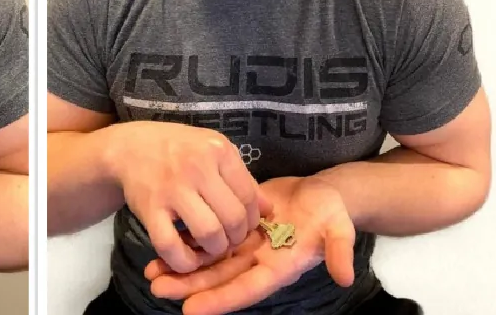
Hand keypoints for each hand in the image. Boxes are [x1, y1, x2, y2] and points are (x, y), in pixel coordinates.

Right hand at [107, 122, 271, 273]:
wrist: (130, 147)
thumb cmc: (179, 149)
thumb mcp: (212, 151)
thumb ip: (241, 178)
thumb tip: (269, 211)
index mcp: (217, 150)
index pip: (249, 196)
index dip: (251, 220)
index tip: (242, 227)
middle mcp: (196, 167)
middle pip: (233, 218)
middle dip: (236, 238)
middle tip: (227, 240)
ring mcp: (172, 188)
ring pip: (208, 233)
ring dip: (214, 250)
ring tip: (210, 247)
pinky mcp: (149, 208)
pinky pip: (171, 245)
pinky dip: (183, 261)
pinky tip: (186, 259)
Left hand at [143, 176, 355, 314]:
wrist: (321, 192)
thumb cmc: (332, 210)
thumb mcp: (339, 227)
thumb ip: (339, 250)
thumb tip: (345, 276)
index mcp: (279, 268)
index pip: (246, 289)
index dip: (219, 300)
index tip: (190, 310)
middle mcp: (256, 262)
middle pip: (218, 279)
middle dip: (188, 285)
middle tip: (156, 287)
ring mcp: (244, 246)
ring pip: (207, 261)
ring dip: (181, 267)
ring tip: (150, 271)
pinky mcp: (235, 228)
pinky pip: (207, 239)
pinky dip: (186, 243)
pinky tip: (161, 243)